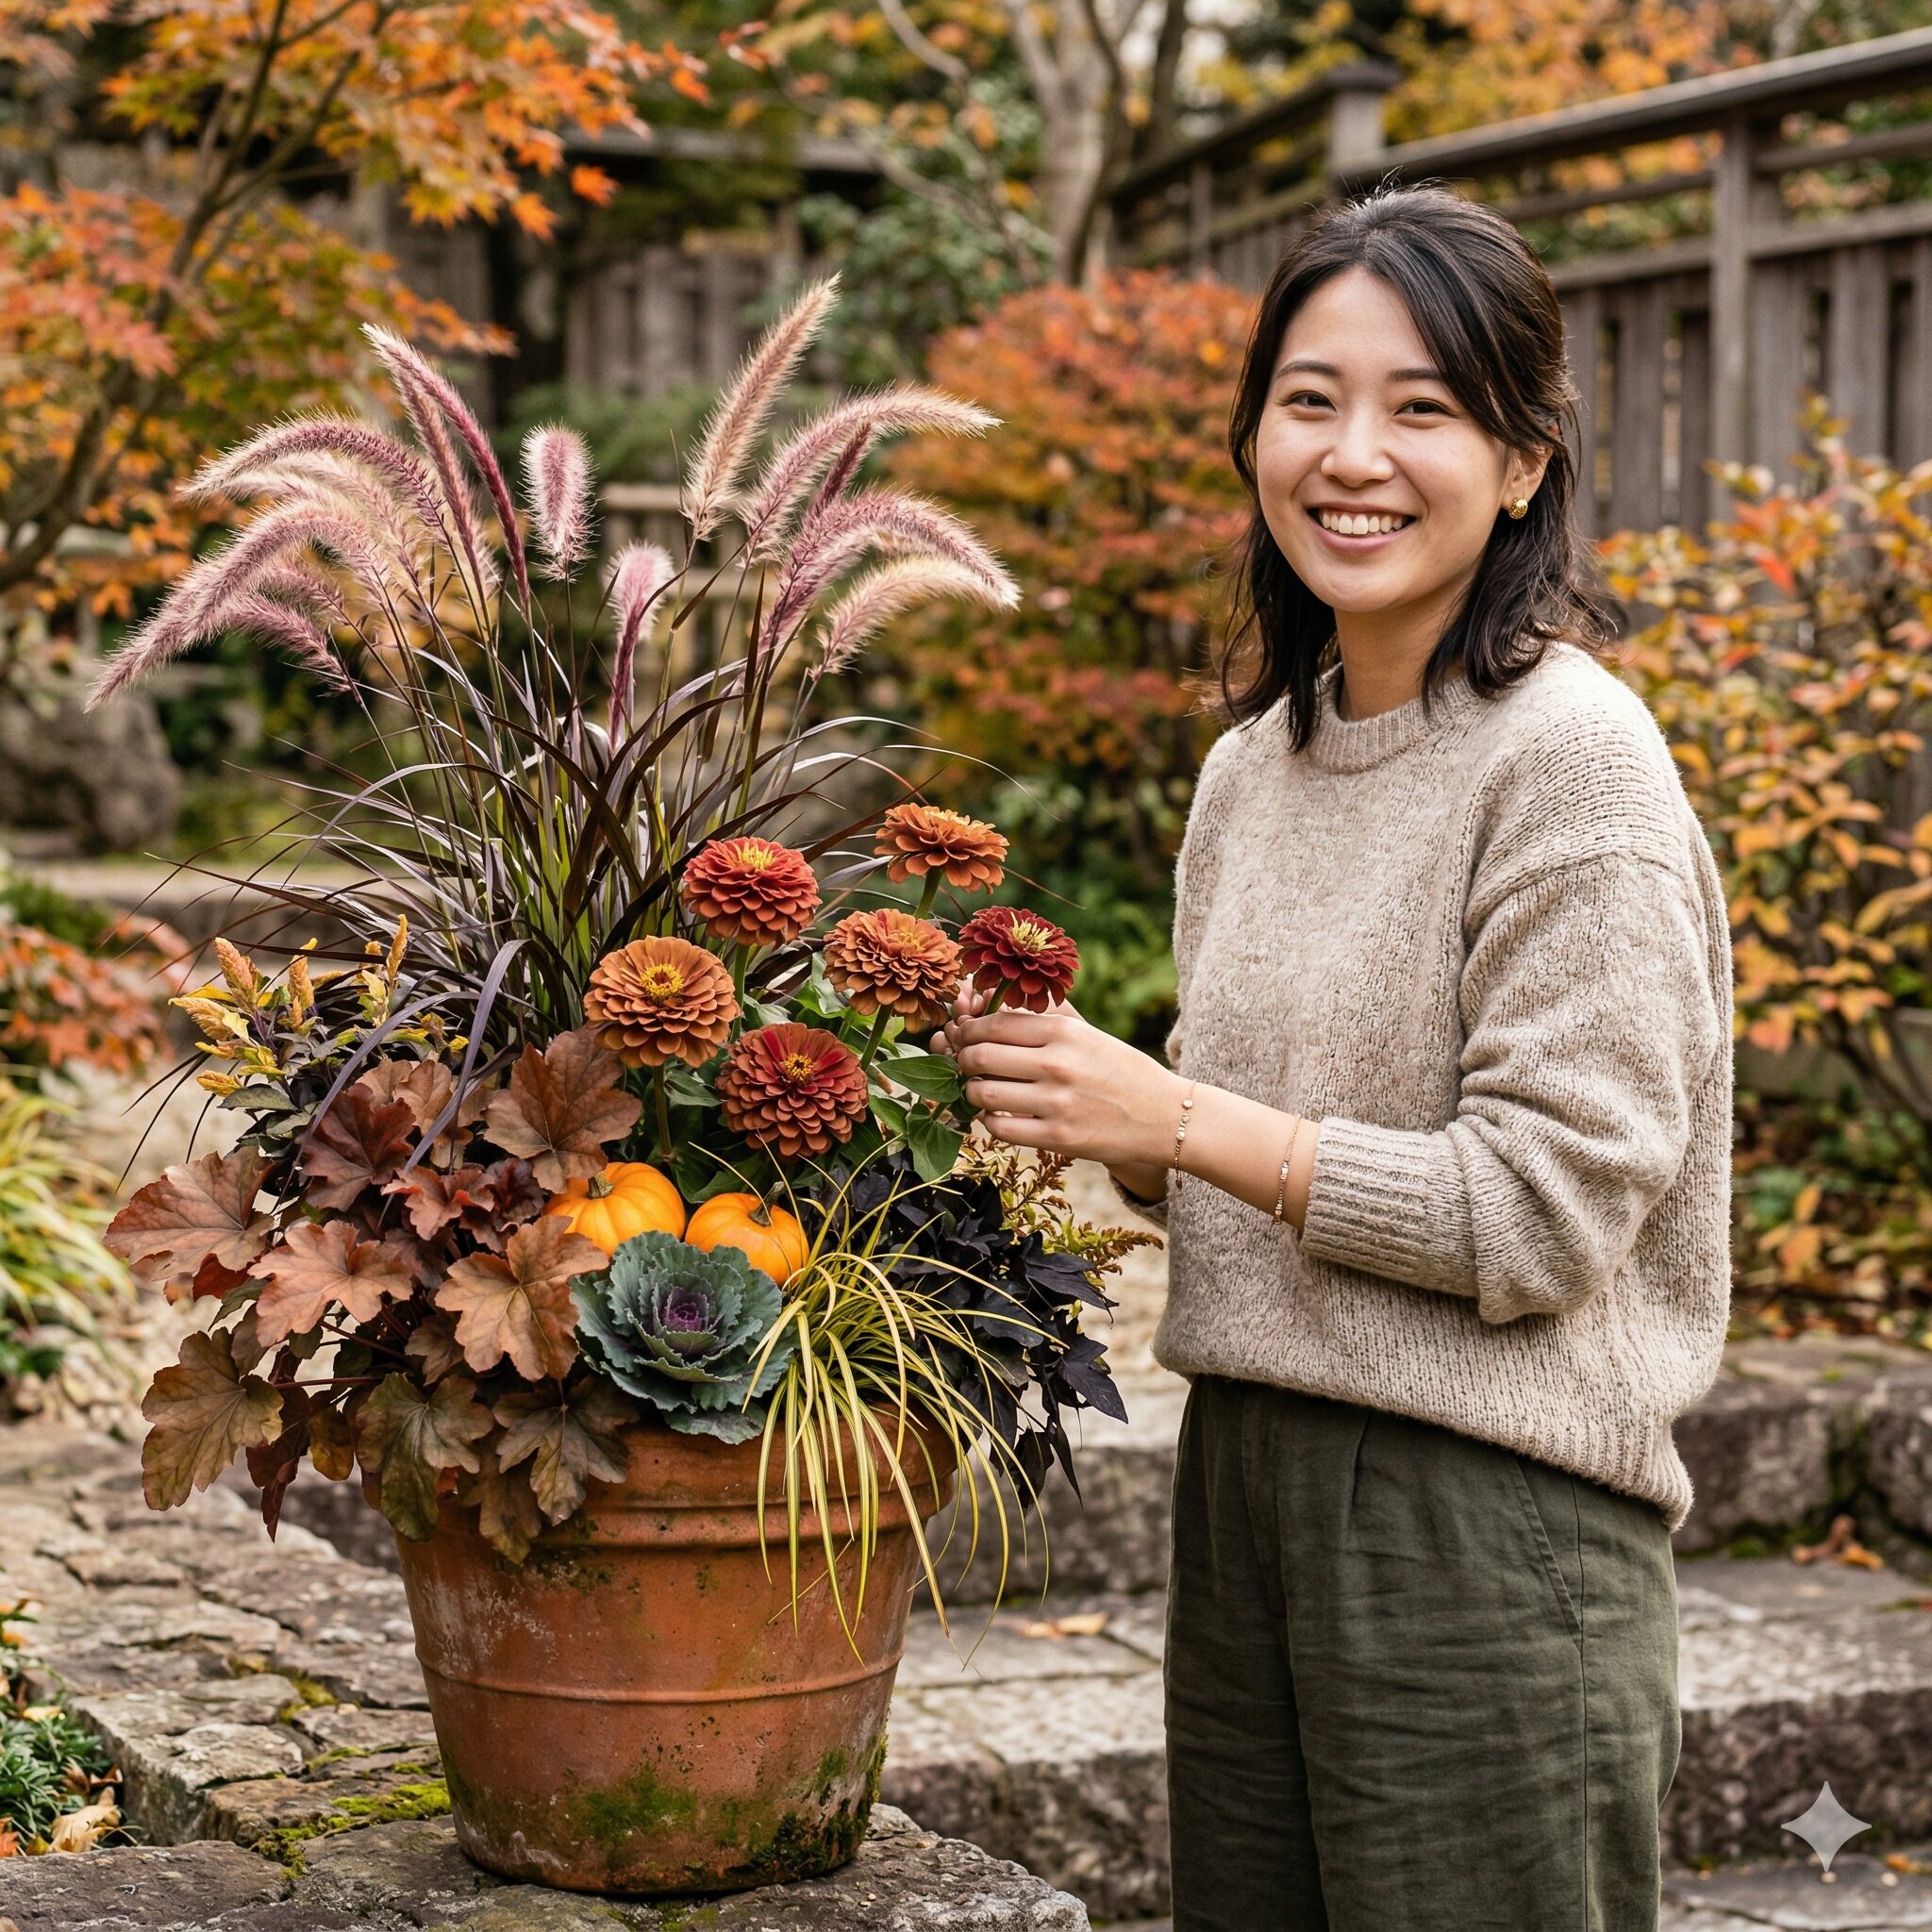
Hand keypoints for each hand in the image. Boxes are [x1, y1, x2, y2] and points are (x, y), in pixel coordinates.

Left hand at [929, 985, 1183, 1166]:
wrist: (1166, 1117)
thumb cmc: (1122, 1071)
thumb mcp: (1089, 1034)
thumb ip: (1046, 1019)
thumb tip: (994, 1004)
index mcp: (1065, 1032)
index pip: (994, 1023)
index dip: (969, 1030)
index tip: (964, 1036)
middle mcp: (1058, 1064)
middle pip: (980, 1056)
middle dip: (963, 1060)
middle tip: (966, 1065)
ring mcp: (1057, 1103)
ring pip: (984, 1094)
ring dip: (972, 1092)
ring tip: (980, 1091)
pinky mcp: (1058, 1138)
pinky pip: (1001, 1129)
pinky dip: (989, 1122)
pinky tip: (998, 1117)